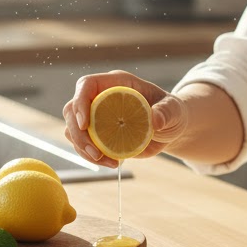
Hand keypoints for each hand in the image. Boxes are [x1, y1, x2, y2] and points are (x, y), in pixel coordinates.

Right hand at [62, 70, 188, 169]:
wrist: (170, 128)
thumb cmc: (172, 112)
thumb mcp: (174, 109)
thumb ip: (166, 111)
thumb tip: (155, 120)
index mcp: (117, 83)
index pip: (87, 84)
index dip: (80, 101)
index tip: (84, 124)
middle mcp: (101, 96)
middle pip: (72, 109)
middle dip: (78, 134)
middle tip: (96, 154)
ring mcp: (96, 115)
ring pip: (73, 129)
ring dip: (83, 149)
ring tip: (109, 163)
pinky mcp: (97, 134)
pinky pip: (82, 144)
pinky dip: (91, 157)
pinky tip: (112, 164)